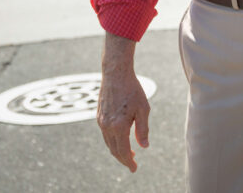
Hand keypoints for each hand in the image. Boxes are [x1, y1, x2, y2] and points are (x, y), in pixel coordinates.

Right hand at [97, 35, 149, 171]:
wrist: (115, 73)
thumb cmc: (132, 89)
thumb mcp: (143, 109)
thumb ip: (143, 129)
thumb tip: (143, 146)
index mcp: (118, 126)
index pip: (123, 151)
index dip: (129, 162)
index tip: (134, 168)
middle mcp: (107, 126)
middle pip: (114, 150)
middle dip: (123, 159)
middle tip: (133, 164)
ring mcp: (101, 121)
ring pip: (108, 143)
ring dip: (118, 150)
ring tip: (129, 153)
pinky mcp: (99, 116)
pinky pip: (105, 134)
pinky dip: (113, 141)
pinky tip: (121, 138)